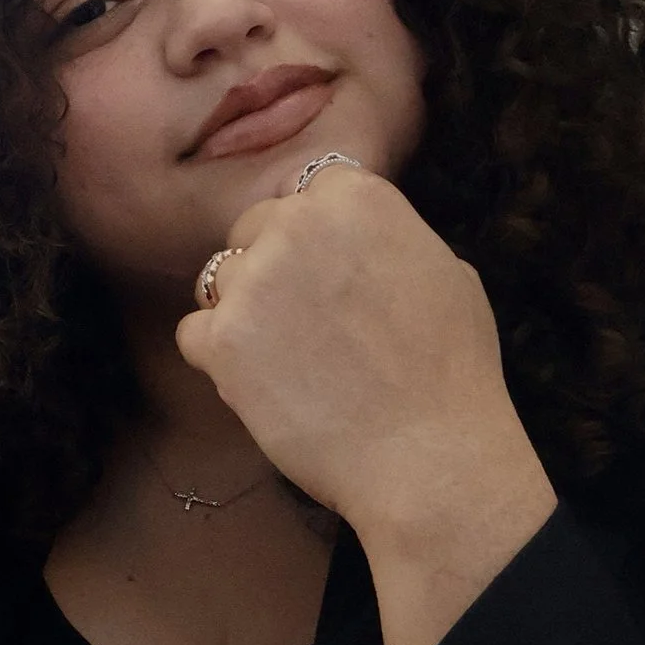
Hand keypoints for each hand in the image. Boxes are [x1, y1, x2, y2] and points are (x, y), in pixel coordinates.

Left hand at [175, 165, 552, 644]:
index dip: (318, 233)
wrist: (429, 456)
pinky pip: (194, 333)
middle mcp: (297, 223)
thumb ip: (388, 235)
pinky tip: (265, 386)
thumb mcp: (446, 272)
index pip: (309, 188)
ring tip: (291, 361)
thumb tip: (356, 235)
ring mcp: (253, 281)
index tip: (332, 272)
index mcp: (355, 197)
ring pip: (220, 278)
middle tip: (310, 324)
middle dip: (274, 267)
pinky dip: (219, 359)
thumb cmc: (450, 372)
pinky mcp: (221, 340)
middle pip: (256, 227)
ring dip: (245, 311)